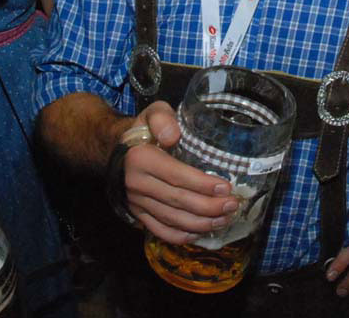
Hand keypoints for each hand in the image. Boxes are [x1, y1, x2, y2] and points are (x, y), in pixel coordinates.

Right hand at [122, 101, 238, 242]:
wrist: (116, 149)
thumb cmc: (144, 130)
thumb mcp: (152, 113)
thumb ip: (162, 118)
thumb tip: (173, 136)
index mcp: (142, 158)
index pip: (176, 176)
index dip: (202, 184)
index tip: (225, 187)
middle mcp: (137, 184)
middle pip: (177, 201)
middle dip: (209, 207)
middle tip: (232, 206)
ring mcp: (136, 202)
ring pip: (172, 219)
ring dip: (201, 223)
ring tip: (225, 219)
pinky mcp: (137, 214)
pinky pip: (160, 230)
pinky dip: (182, 236)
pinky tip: (201, 232)